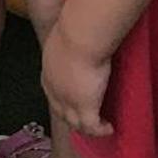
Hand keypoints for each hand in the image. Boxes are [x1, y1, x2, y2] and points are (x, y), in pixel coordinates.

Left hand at [42, 20, 112, 137]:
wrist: (80, 36)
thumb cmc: (75, 27)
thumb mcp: (66, 35)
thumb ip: (71, 40)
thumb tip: (80, 34)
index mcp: (48, 70)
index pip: (52, 92)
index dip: (62, 99)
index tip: (73, 100)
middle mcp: (54, 89)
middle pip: (61, 111)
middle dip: (72, 117)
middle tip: (86, 118)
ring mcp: (68, 101)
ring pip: (75, 123)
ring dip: (87, 127)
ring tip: (99, 126)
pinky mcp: (85, 107)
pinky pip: (92, 127)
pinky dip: (100, 130)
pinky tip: (109, 128)